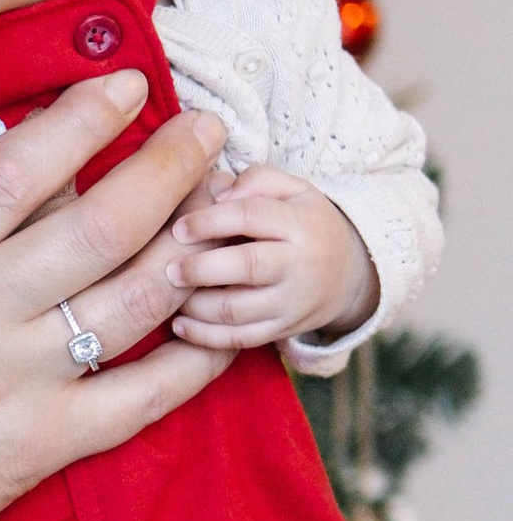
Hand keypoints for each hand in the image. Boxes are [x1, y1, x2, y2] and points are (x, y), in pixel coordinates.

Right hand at [0, 72, 232, 520]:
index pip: (11, 172)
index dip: (80, 119)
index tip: (127, 85)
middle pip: (97, 222)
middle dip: (168, 164)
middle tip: (208, 127)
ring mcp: (11, 383)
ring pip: (131, 297)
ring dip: (191, 241)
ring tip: (225, 202)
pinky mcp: (41, 446)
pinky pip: (143, 396)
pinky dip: (195, 359)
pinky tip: (224, 322)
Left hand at [165, 162, 375, 350]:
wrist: (349, 275)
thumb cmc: (307, 224)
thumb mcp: (295, 190)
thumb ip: (258, 180)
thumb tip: (219, 192)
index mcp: (300, 223)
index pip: (250, 216)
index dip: (209, 220)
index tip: (178, 228)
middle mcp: (299, 265)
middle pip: (246, 266)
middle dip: (201, 267)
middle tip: (170, 268)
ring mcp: (291, 302)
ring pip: (238, 310)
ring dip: (197, 304)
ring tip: (172, 293)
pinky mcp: (282, 330)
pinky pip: (241, 339)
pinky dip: (206, 337)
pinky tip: (180, 325)